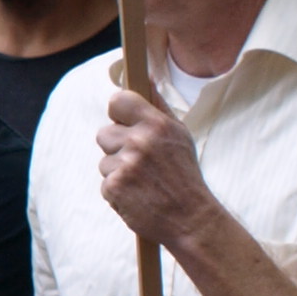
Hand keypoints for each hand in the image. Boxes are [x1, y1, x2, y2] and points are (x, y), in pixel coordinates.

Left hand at [93, 87, 217, 246]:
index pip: (118, 100)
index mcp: (157, 125)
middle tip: (142, 164)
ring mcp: (125, 165)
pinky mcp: (113, 187)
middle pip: (104, 133)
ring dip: (118, 171)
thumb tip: (144, 76)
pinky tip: (139, 196)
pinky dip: (118, 191)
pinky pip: (105, 182)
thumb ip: (158, 107)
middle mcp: (140, 141)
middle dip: (117, 148)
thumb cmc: (184, 175)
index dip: (117, 111)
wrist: (192, 219)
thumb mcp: (179, 136)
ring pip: (104, 160)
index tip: (123, 121)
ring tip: (144, 182)